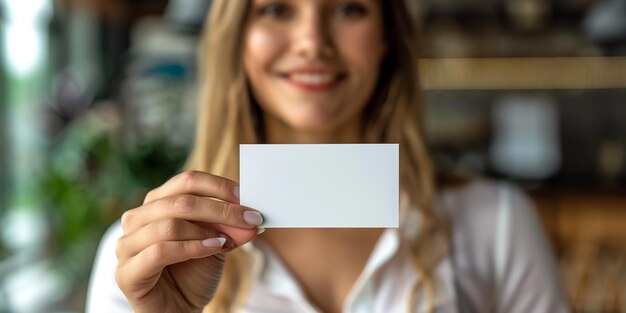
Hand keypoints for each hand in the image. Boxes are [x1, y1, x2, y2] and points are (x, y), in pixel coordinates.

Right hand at [114, 171, 262, 312]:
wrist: (180, 309)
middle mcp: (137, 219)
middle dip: (220, 209)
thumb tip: (250, 218)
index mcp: (156, 204)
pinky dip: (192, 248)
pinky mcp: (126, 273)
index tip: (244, 195)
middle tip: (249, 218)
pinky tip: (213, 248)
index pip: (186, 182)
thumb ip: (229, 229)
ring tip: (227, 240)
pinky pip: (160, 251)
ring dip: (205, 230)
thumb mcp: (217, 244)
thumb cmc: (193, 273)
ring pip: (169, 224)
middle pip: (180, 202)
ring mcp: (127, 246)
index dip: (217, 186)